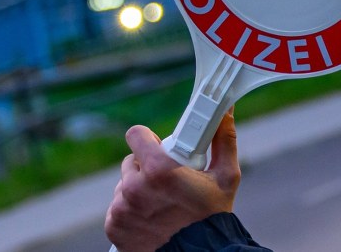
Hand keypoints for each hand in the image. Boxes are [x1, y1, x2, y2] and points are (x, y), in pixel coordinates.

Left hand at [105, 109, 240, 250]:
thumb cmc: (213, 216)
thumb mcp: (225, 176)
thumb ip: (223, 140)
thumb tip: (226, 113)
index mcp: (158, 170)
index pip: (135, 135)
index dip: (147, 138)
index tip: (157, 146)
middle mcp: (133, 188)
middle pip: (131, 162)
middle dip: (147, 167)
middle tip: (168, 180)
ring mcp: (121, 209)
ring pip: (124, 186)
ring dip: (138, 189)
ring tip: (161, 203)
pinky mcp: (114, 226)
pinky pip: (118, 208)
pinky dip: (131, 210)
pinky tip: (150, 218)